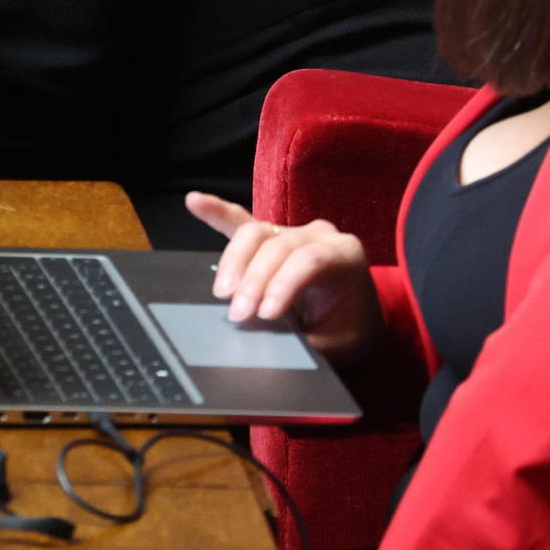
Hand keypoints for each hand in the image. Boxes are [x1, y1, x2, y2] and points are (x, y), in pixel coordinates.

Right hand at [185, 191, 382, 366]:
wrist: (354, 321)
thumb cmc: (347, 330)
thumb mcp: (335, 343)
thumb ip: (304, 341)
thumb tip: (268, 347)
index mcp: (345, 255)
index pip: (309, 259)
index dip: (283, 284)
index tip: (265, 314)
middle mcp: (319, 235)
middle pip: (278, 245)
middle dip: (253, 281)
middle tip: (238, 315)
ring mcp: (292, 232)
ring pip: (255, 234)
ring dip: (234, 263)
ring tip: (222, 292)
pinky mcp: (269, 238)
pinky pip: (240, 222)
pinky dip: (217, 213)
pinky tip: (195, 202)